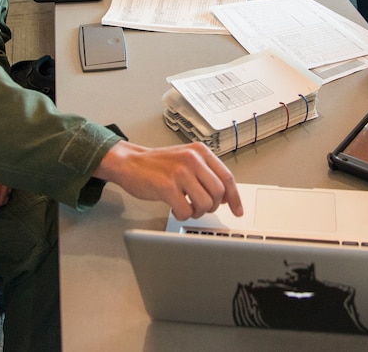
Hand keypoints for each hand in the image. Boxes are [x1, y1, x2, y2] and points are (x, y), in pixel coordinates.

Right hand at [94, 140, 243, 220]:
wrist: (129, 162)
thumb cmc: (158, 164)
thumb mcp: (187, 159)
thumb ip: (206, 173)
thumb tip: (226, 196)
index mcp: (200, 151)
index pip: (227, 177)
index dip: (235, 197)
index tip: (238, 210)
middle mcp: (192, 159)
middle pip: (219, 192)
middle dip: (213, 206)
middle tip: (201, 208)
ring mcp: (180, 172)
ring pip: (205, 203)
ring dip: (197, 212)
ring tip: (187, 207)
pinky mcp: (167, 186)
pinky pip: (186, 210)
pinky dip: (183, 215)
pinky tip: (175, 209)